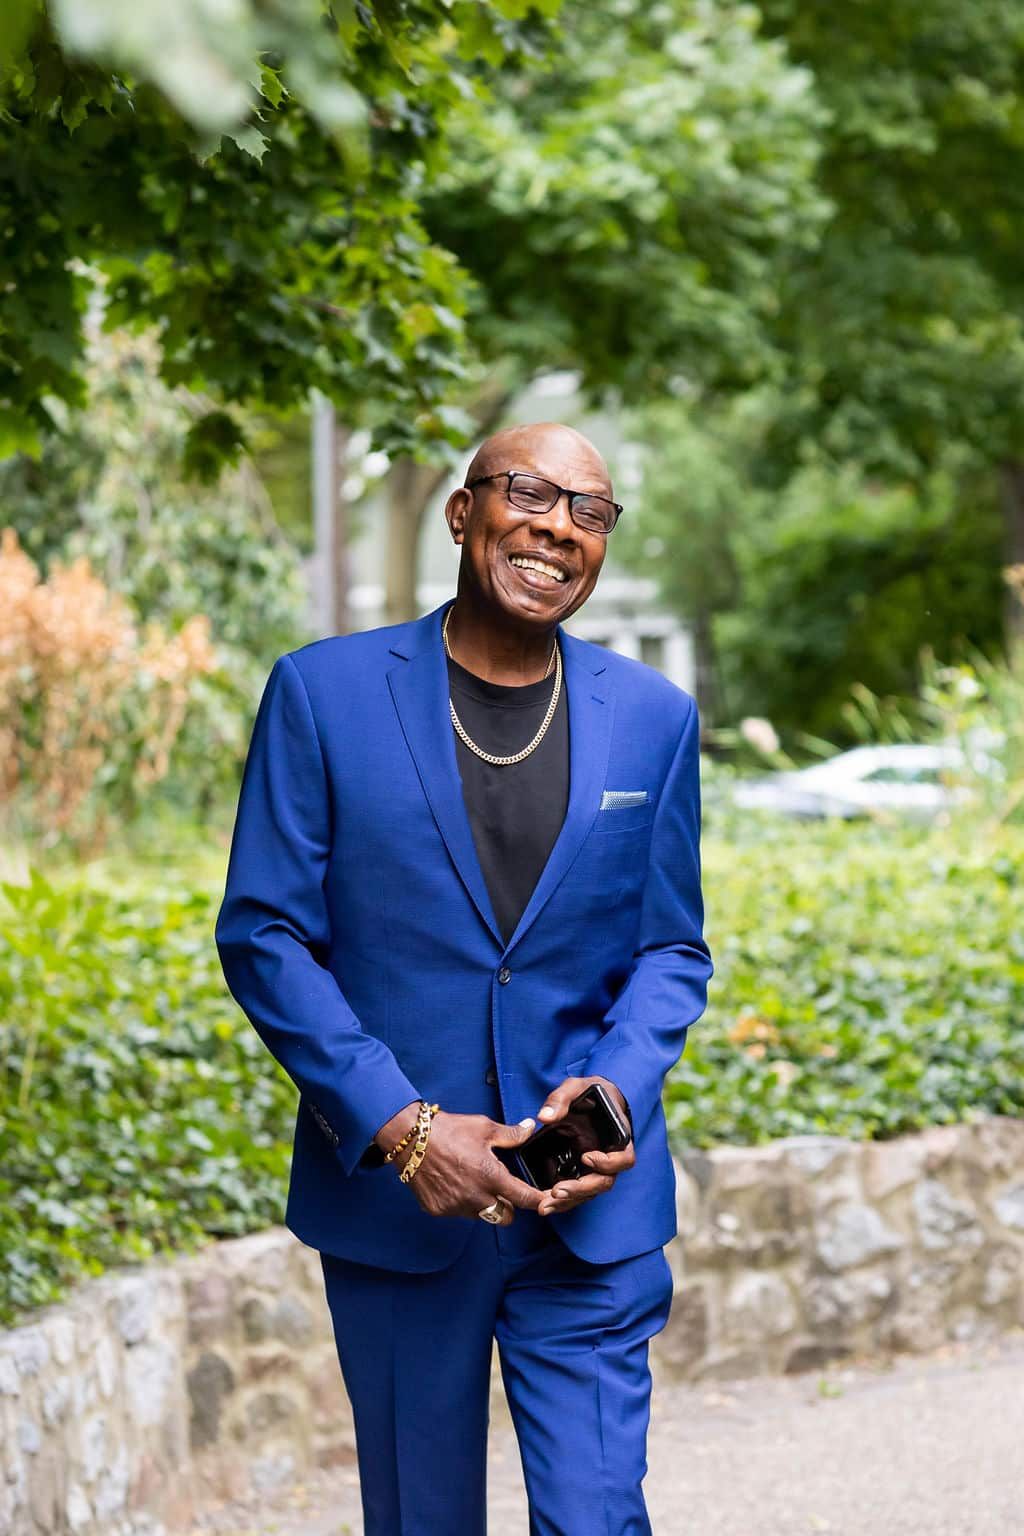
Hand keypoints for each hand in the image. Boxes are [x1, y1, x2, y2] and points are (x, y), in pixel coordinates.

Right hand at [391, 1109, 546, 1224]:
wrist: (411, 1139)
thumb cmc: (449, 1131)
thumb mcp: (484, 1127)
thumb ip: (511, 1135)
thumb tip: (529, 1129)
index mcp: (491, 1177)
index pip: (524, 1198)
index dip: (538, 1201)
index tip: (545, 1201)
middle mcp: (475, 1197)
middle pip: (505, 1217)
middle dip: (509, 1206)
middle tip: (502, 1189)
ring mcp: (456, 1206)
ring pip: (482, 1216)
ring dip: (484, 1205)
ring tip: (475, 1182)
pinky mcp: (439, 1210)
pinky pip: (458, 1213)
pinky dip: (461, 1203)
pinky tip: (454, 1184)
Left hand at [533, 1076, 635, 1216]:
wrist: (592, 1099)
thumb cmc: (590, 1093)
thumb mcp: (576, 1087)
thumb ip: (561, 1099)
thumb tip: (544, 1117)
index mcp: (618, 1138)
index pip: (625, 1159)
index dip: (608, 1163)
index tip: (586, 1157)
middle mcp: (610, 1157)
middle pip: (604, 1182)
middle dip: (581, 1189)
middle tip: (557, 1191)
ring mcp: (596, 1168)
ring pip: (589, 1192)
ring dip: (569, 1200)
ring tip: (545, 1206)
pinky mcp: (582, 1172)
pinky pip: (577, 1192)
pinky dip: (562, 1201)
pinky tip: (544, 1205)